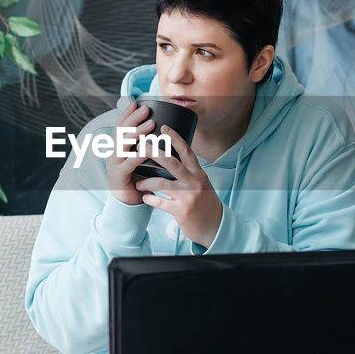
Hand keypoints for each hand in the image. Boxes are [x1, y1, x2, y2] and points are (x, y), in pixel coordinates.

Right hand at [105, 101, 154, 205]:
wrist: (129, 203)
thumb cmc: (138, 179)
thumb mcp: (140, 160)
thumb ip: (145, 147)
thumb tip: (160, 131)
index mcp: (117, 148)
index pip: (120, 126)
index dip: (127, 114)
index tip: (137, 103)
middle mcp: (113, 154)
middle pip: (121, 131)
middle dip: (133, 118)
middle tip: (146, 109)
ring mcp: (114, 165)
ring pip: (123, 144)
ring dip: (137, 132)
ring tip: (151, 124)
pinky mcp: (119, 176)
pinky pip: (129, 162)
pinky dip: (138, 154)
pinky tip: (147, 148)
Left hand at [134, 125, 222, 247]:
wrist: (216, 226)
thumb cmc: (205, 203)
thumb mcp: (201, 183)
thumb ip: (189, 172)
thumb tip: (172, 158)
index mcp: (199, 173)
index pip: (186, 151)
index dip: (175, 138)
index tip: (164, 127)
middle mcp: (194, 182)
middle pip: (171, 163)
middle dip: (154, 153)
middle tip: (141, 146)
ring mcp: (187, 196)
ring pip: (161, 183)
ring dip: (146, 182)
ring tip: (138, 183)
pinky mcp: (181, 211)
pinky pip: (160, 202)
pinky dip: (150, 199)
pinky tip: (145, 198)